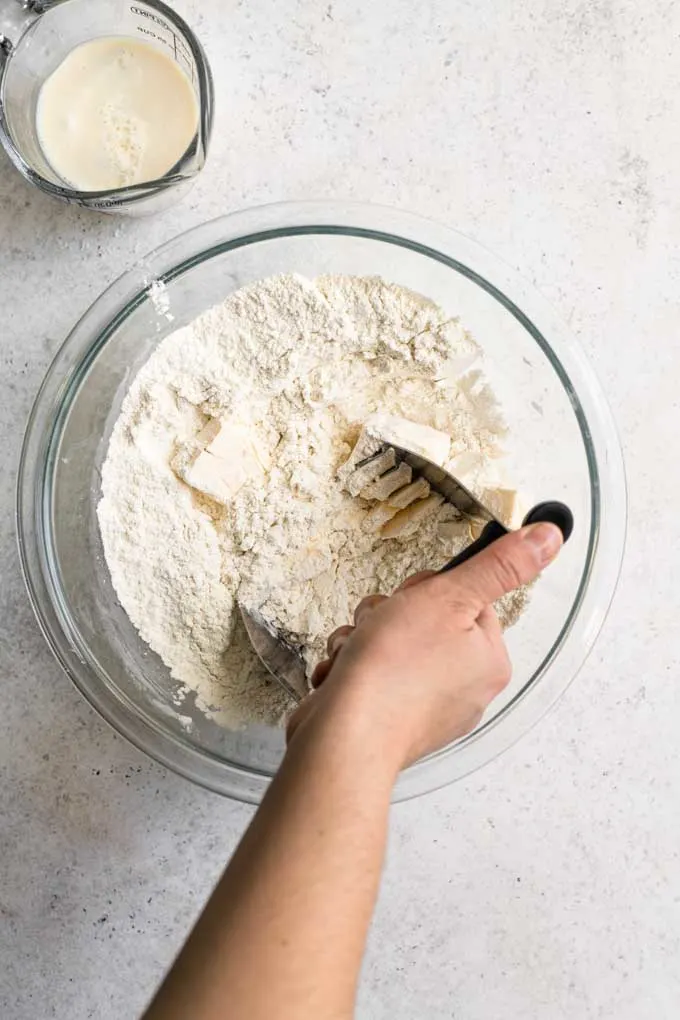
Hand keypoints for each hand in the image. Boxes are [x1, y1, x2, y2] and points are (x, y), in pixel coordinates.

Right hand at [287, 522, 562, 769]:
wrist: (344, 738)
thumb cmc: (393, 673)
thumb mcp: (448, 597)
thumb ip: (497, 567)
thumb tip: (547, 538)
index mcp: (489, 661)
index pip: (466, 598)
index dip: (430, 590)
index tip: (414, 600)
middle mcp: (465, 689)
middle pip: (426, 619)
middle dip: (390, 615)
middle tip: (382, 627)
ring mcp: (426, 709)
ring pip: (391, 645)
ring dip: (365, 639)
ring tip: (358, 655)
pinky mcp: (390, 721)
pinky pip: (371, 674)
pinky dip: (352, 668)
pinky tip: (346, 676)